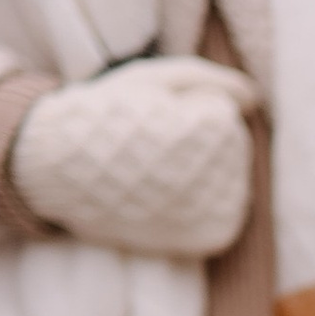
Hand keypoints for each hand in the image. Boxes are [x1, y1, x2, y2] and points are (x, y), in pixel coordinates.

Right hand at [10, 57, 259, 257]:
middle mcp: (220, 176)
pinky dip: (206, 205)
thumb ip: (212, 80)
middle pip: (233, 148)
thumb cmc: (106, 114)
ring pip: (233, 178)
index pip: (224, 112)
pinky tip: (170, 196)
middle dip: (199, 141)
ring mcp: (217, 212)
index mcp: (211, 130)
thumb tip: (255, 97)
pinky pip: (227, 213)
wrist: (59, 169)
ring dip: (204, 172)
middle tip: (150, 146)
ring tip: (156, 170)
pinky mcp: (210, 237)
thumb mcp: (153, 77)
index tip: (151, 118)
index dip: (186, 109)